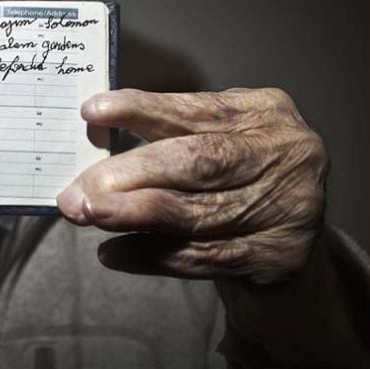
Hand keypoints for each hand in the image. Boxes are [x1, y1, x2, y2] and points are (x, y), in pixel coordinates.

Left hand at [57, 88, 328, 284]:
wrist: (288, 258)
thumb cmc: (235, 189)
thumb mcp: (214, 147)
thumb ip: (168, 138)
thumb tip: (93, 138)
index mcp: (266, 112)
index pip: (195, 110)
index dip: (142, 110)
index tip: (92, 112)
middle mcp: (287, 154)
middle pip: (194, 162)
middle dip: (128, 174)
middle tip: (79, 187)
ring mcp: (291, 207)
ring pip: (193, 212)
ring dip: (131, 215)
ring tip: (88, 213)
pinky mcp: (280, 257)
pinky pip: (200, 256)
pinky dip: (150, 255)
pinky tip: (113, 252)